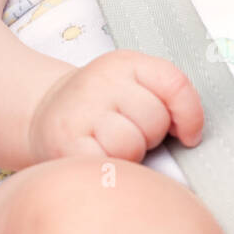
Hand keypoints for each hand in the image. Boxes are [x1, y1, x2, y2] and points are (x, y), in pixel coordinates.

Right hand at [27, 50, 203, 163]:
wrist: (42, 112)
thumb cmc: (100, 106)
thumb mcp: (133, 85)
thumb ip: (166, 98)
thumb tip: (191, 136)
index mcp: (125, 64)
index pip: (174, 84)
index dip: (190, 115)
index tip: (188, 134)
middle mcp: (100, 82)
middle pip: (154, 120)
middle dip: (149, 136)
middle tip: (128, 133)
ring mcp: (80, 112)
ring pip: (131, 145)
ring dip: (128, 155)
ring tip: (111, 146)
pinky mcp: (65, 145)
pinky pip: (108, 165)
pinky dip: (108, 169)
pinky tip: (97, 159)